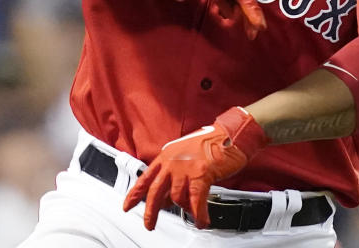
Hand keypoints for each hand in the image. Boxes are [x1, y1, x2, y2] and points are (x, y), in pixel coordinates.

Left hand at [122, 107, 268, 229]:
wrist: (231, 133)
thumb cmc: (213, 141)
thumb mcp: (186, 153)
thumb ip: (176, 172)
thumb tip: (171, 195)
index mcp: (167, 155)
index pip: (146, 177)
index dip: (135, 194)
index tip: (127, 206)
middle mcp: (173, 162)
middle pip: (155, 192)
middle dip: (151, 212)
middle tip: (149, 225)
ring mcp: (186, 168)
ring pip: (177, 198)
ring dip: (186, 210)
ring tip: (194, 216)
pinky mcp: (201, 175)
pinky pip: (196, 201)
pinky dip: (198, 214)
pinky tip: (201, 221)